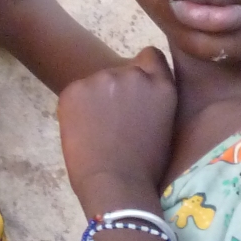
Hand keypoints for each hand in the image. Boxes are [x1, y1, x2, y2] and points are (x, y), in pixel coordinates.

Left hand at [56, 46, 177, 216]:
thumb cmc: (147, 167)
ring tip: (100, 130)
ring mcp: (102, 79)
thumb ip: (155, 100)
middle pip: (122, 70)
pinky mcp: (74, 89)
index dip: (144, 69)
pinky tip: (85, 131)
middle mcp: (133, 75)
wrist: (116, 184)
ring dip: (98, 98)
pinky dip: (78, 108)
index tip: (139, 89)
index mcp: (161, 86)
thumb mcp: (166, 126)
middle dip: (120, 88)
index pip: (151, 55)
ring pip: (98, 82)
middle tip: (117, 120)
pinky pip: (76, 93)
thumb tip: (140, 95)